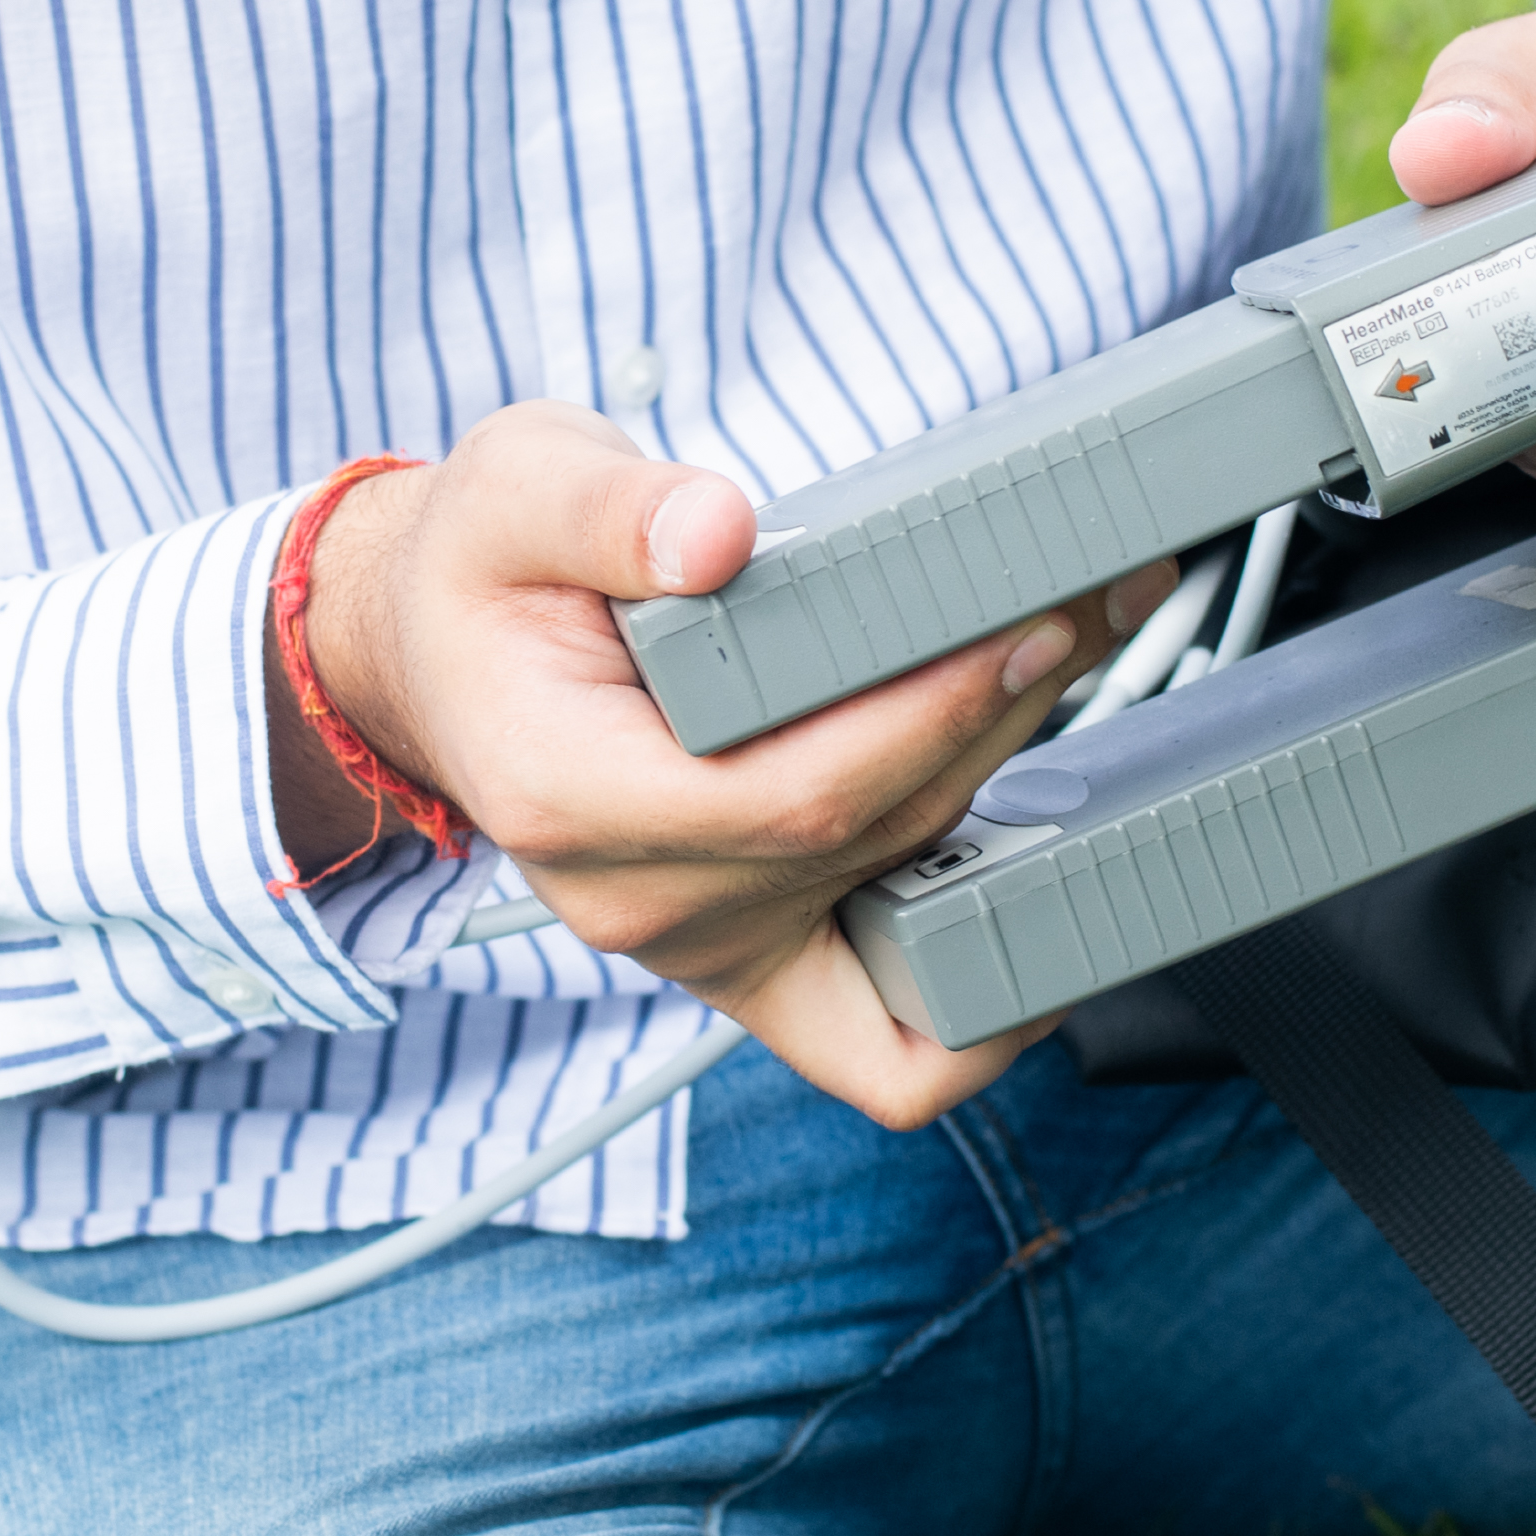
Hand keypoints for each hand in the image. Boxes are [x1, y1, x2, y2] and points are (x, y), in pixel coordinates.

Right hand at [282, 409, 1171, 1124]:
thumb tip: (715, 532)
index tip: (1023, 628)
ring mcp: (699, 949)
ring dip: (1009, 791)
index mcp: (572, 797)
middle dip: (1001, 716)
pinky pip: (884, 1047)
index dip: (929, 720)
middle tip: (1094, 596)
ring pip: (902, 901)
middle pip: (870, 835)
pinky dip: (978, 996)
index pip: (794, 793)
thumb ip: (610, 508)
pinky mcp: (750, 962)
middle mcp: (639, 902)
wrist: (440, 660)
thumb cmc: (486, 576)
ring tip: (1072, 660)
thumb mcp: (515, 487)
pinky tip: (1035, 879)